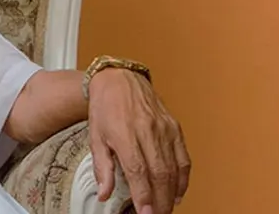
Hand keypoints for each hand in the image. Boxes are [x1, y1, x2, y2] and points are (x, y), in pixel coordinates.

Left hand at [88, 69, 190, 213]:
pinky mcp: (175, 127)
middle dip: (160, 200)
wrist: (119, 79)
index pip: (138, 171)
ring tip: (165, 208)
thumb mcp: (95, 137)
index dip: (143, 195)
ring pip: (174, 168)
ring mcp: (164, 129)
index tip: (144, 212)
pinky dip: (183, 178)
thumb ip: (102, 167)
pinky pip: (183, 157)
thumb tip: (104, 193)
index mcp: (125, 134)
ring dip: (171, 193)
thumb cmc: (105, 106)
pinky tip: (177, 191)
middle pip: (159, 173)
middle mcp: (147, 131)